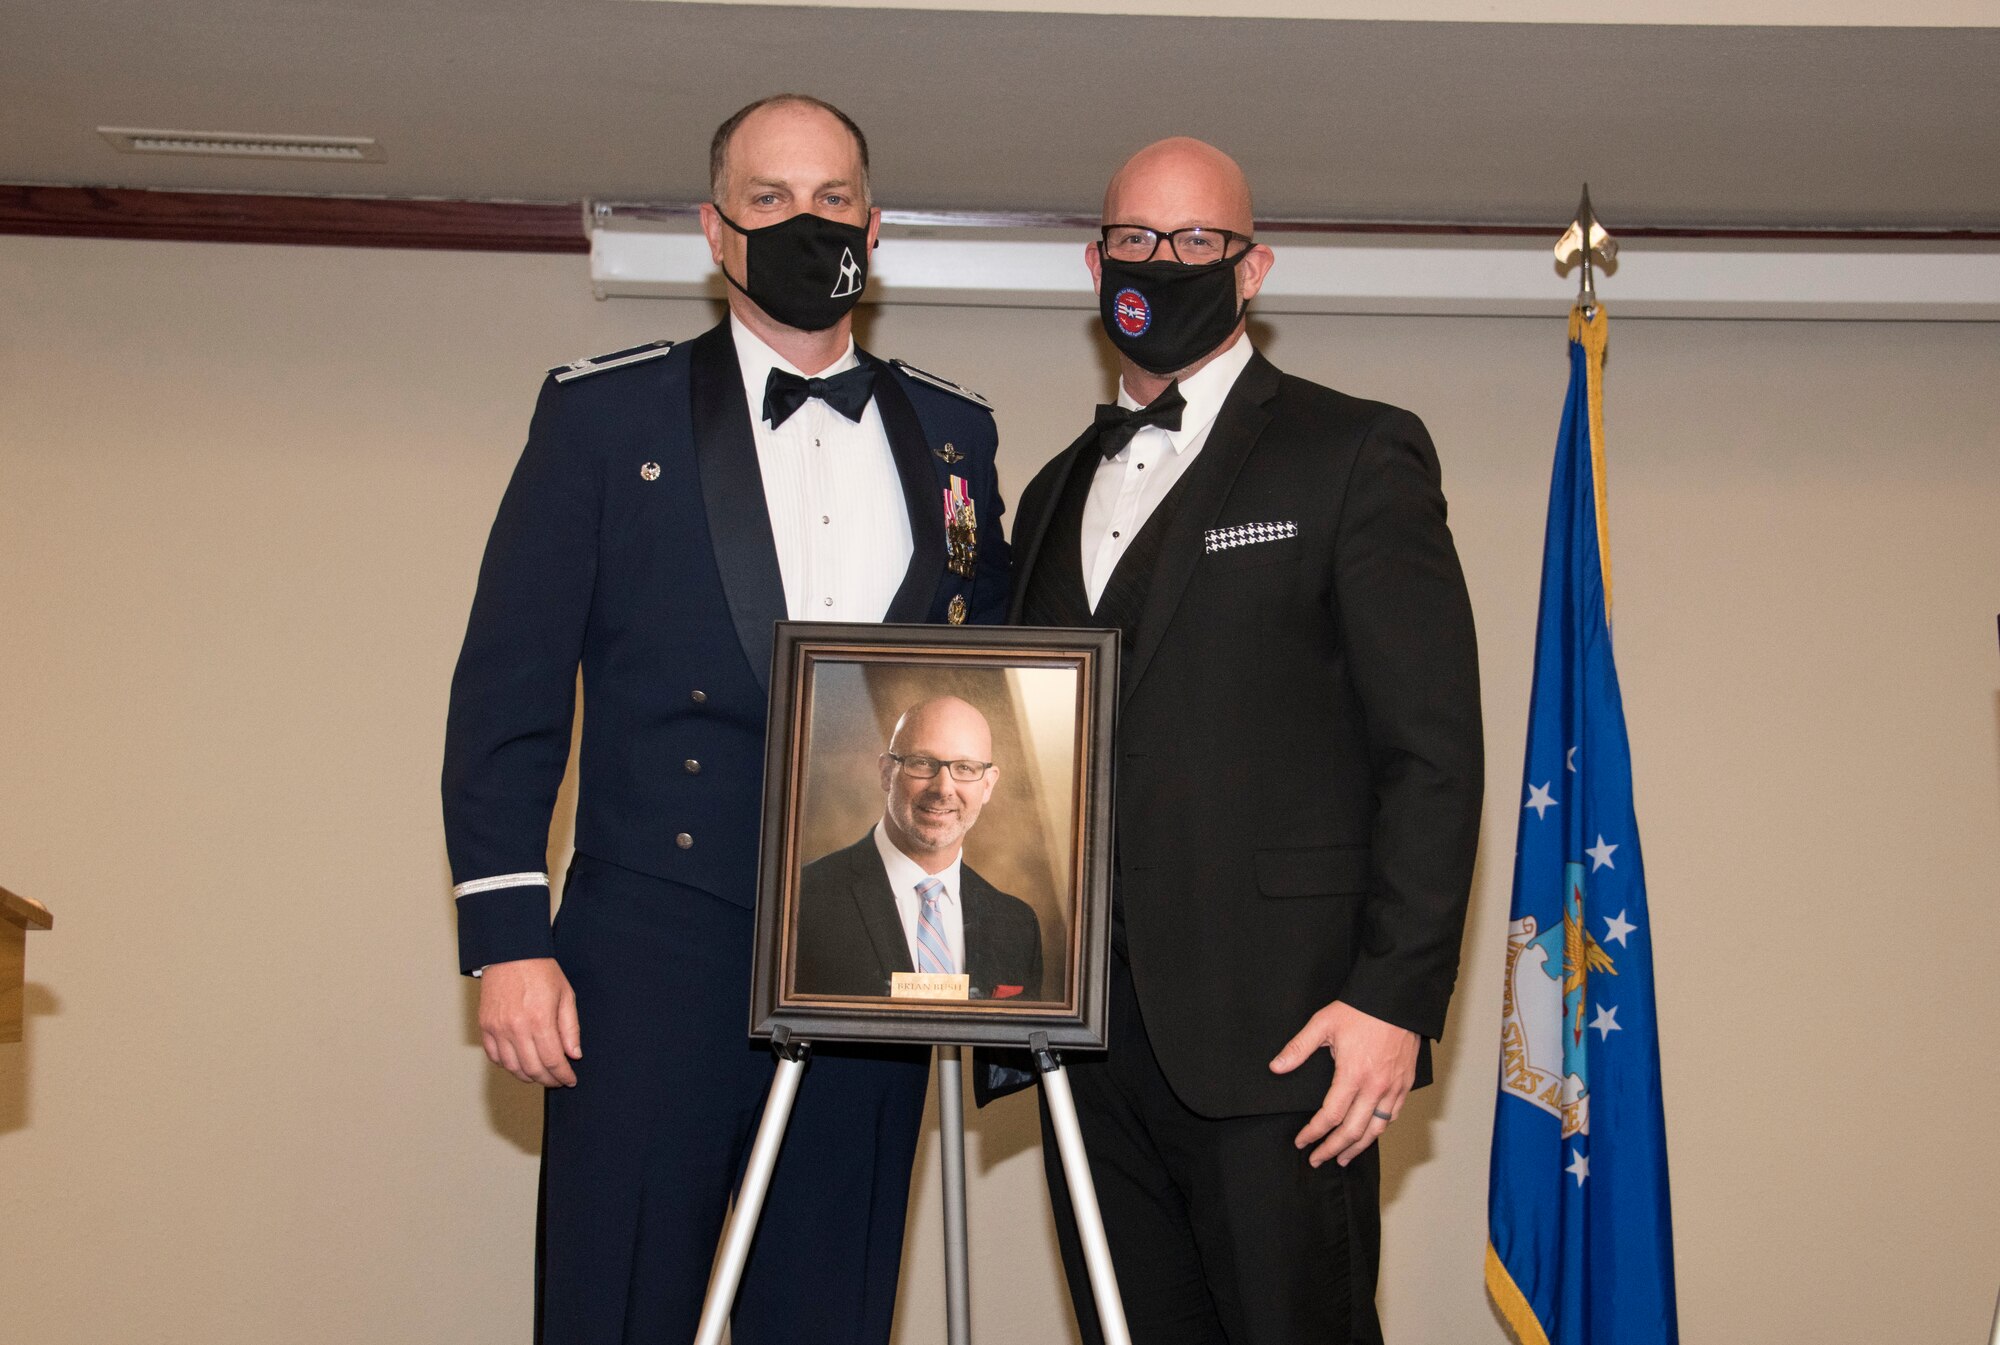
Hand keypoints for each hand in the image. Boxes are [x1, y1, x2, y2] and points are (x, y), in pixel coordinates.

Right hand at [478, 957, 581, 1086]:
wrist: (510, 952)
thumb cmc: (541, 970)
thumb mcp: (565, 995)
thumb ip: (570, 1028)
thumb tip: (574, 1055)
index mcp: (539, 1019)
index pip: (553, 1060)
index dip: (563, 1075)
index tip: (570, 1080)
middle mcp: (516, 1027)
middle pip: (533, 1068)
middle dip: (548, 1080)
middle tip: (558, 1080)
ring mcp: (497, 1028)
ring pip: (512, 1067)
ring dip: (528, 1076)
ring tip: (540, 1074)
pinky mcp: (485, 1026)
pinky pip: (495, 1056)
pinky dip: (508, 1065)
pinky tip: (520, 1063)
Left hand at [1269, 1000, 1417, 1167]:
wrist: (1397, 998)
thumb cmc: (1360, 1010)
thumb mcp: (1323, 1024)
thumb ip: (1298, 1048)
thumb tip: (1276, 1067)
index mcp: (1352, 1074)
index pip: (1330, 1116)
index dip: (1314, 1133)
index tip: (1301, 1142)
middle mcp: (1375, 1087)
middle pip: (1352, 1131)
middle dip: (1332, 1149)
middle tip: (1318, 1160)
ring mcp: (1393, 1087)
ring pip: (1376, 1129)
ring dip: (1357, 1147)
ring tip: (1343, 1158)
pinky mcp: (1405, 1084)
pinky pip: (1393, 1116)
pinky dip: (1379, 1130)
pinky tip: (1369, 1134)